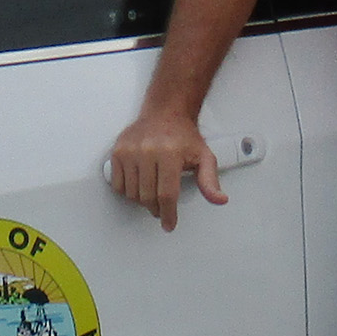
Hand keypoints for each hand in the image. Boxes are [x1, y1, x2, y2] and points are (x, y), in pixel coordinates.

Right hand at [105, 108, 224, 230]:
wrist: (165, 112)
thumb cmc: (183, 135)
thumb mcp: (204, 157)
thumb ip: (210, 181)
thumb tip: (219, 199)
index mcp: (170, 154)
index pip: (166, 194)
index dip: (168, 214)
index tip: (169, 223)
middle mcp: (147, 151)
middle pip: (148, 197)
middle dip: (156, 209)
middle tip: (161, 209)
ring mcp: (130, 151)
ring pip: (132, 193)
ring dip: (142, 201)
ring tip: (151, 194)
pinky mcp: (118, 151)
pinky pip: (118, 183)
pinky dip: (127, 191)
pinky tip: (138, 186)